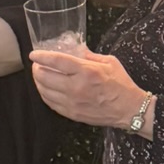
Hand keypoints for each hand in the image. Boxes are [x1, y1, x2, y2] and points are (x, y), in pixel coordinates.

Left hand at [29, 46, 143, 126]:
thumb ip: (89, 56)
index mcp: (86, 71)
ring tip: (40, 76)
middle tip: (37, 64)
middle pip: (45, 76)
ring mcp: (72, 102)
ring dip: (38, 82)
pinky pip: (50, 103)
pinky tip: (46, 89)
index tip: (34, 54)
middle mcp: (76, 87)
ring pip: (44, 91)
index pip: (56, 61)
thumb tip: (76, 50)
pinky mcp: (72, 114)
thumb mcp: (109, 62)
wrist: (129, 109)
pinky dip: (45, 95)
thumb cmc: (121, 84)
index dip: (42, 56)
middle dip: (37, 69)